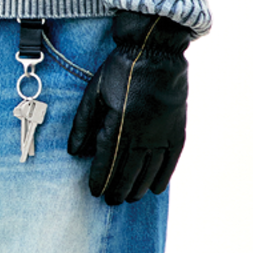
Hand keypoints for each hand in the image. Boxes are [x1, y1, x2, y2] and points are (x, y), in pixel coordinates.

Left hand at [67, 13, 189, 204]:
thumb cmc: (121, 70)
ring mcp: (162, 132)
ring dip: (139, 187)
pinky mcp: (178, 129)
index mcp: (119, 121)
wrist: (156, 51)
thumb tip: (74, 152)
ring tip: (130, 198)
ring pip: (149, 169)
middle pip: (129, 170)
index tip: (95, 191)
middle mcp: (142, 131)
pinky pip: (171, 160)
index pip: (107, 159)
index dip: (100, 178)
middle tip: (112, 201)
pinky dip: (164, 176)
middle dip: (118, 188)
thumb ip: (84, 123)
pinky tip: (156, 189)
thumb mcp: (95, 92)